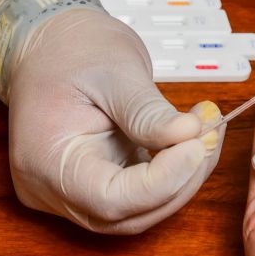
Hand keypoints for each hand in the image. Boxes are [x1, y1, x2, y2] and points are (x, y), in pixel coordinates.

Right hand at [5, 8, 224, 233]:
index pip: (110, 198)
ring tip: (204, 134)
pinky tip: (188, 144)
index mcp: (44, 161)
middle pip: (127, 212)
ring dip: (179, 179)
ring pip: (136, 210)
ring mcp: (68, 192)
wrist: (45, 43)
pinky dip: (167, 175)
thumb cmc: (68, 49)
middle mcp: (49, 189)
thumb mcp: (114, 70)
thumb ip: (149, 111)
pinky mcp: (89, 186)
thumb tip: (191, 136)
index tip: (197, 144)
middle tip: (210, 135)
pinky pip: (134, 196)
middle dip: (178, 180)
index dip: (162, 180)